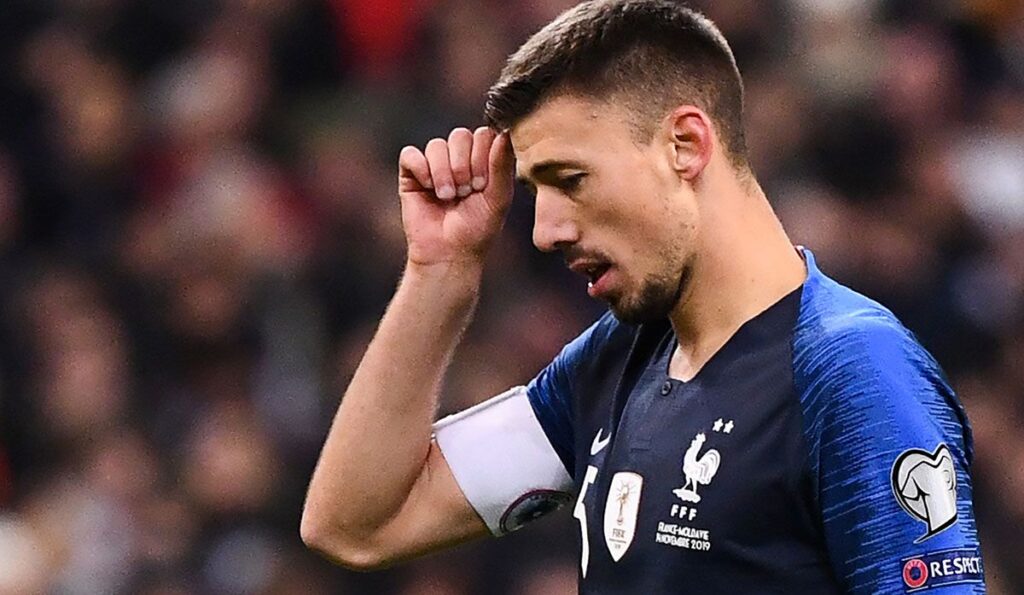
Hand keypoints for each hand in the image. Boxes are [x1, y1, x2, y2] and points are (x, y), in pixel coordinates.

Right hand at [398, 127, 513, 266]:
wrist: (449, 253)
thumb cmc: (478, 229)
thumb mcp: (499, 198)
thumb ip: (502, 165)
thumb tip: (505, 130)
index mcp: (483, 160)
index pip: (484, 134)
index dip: (482, 155)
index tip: (482, 185)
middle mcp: (459, 158)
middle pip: (460, 135)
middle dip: (464, 165)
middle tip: (466, 192)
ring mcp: (434, 164)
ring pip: (436, 145)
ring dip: (444, 172)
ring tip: (448, 197)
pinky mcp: (411, 174)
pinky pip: (410, 154)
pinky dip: (421, 169)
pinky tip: (428, 188)